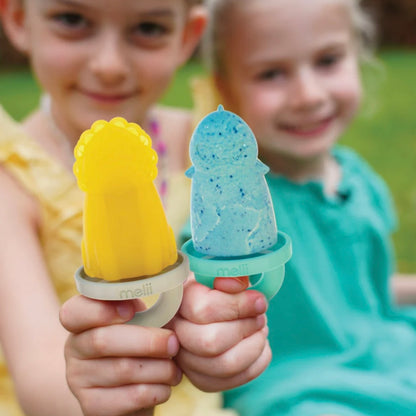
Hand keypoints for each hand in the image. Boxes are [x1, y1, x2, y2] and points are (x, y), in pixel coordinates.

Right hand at [60, 296, 181, 415]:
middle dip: (147, 341)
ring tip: (175, 368)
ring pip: (122, 370)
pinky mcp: (92, 406)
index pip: (73, 312)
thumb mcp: (137, 319)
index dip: (100, 310)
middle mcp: (74, 348)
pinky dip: (155, 391)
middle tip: (174, 342)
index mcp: (81, 321)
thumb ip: (141, 303)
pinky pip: (128, 398)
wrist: (126, 389)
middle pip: (103, 341)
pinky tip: (166, 386)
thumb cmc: (138, 343)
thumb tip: (166, 283)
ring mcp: (78, 379)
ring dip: (158, 368)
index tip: (131, 310)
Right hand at [169, 275, 270, 391]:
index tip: (259, 301)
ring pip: (223, 366)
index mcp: (179, 300)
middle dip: (246, 328)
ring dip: (253, 347)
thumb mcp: (220, 274)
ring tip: (261, 330)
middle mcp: (174, 332)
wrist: (206, 307)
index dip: (239, 306)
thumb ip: (230, 275)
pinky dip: (255, 364)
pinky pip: (231, 381)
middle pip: (211, 342)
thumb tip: (238, 285)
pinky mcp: (200, 379)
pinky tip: (259, 346)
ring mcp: (184, 360)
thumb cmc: (215, 287)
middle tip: (261, 317)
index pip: (204, 310)